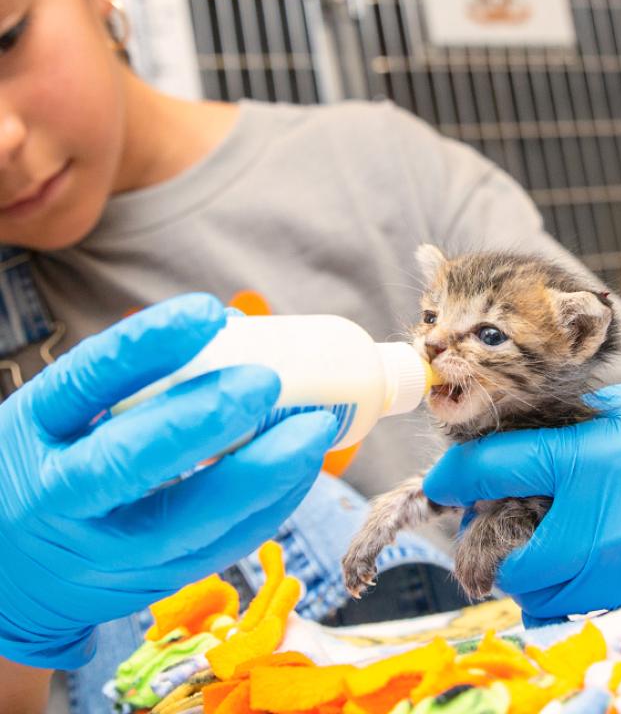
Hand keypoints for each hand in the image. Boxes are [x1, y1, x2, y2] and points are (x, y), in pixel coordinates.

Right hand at [0, 294, 336, 668]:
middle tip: (269, 382)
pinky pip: (219, 549)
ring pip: (189, 521)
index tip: (209, 313)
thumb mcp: (62, 414)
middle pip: (132, 462)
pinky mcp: (150, 583)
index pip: (86, 380)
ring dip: (264, 474)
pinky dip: (269, 508)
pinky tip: (301, 470)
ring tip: (314, 430)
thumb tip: (232, 329)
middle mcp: (61, 496)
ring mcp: (107, 551)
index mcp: (35, 431)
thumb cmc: (53, 463)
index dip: (148, 345)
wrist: (15, 573)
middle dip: (209, 419)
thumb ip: (132, 378)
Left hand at [423, 377, 620, 625]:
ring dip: (527, 581)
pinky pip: (584, 617)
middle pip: (514, 562)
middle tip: (490, 532)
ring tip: (532, 555)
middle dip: (491, 551)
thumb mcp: (620, 407)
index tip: (441, 484)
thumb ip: (562, 426)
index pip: (496, 468)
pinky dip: (564, 601)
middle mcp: (605, 523)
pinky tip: (570, 574)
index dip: (455, 476)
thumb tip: (511, 438)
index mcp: (589, 460)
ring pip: (546, 600)